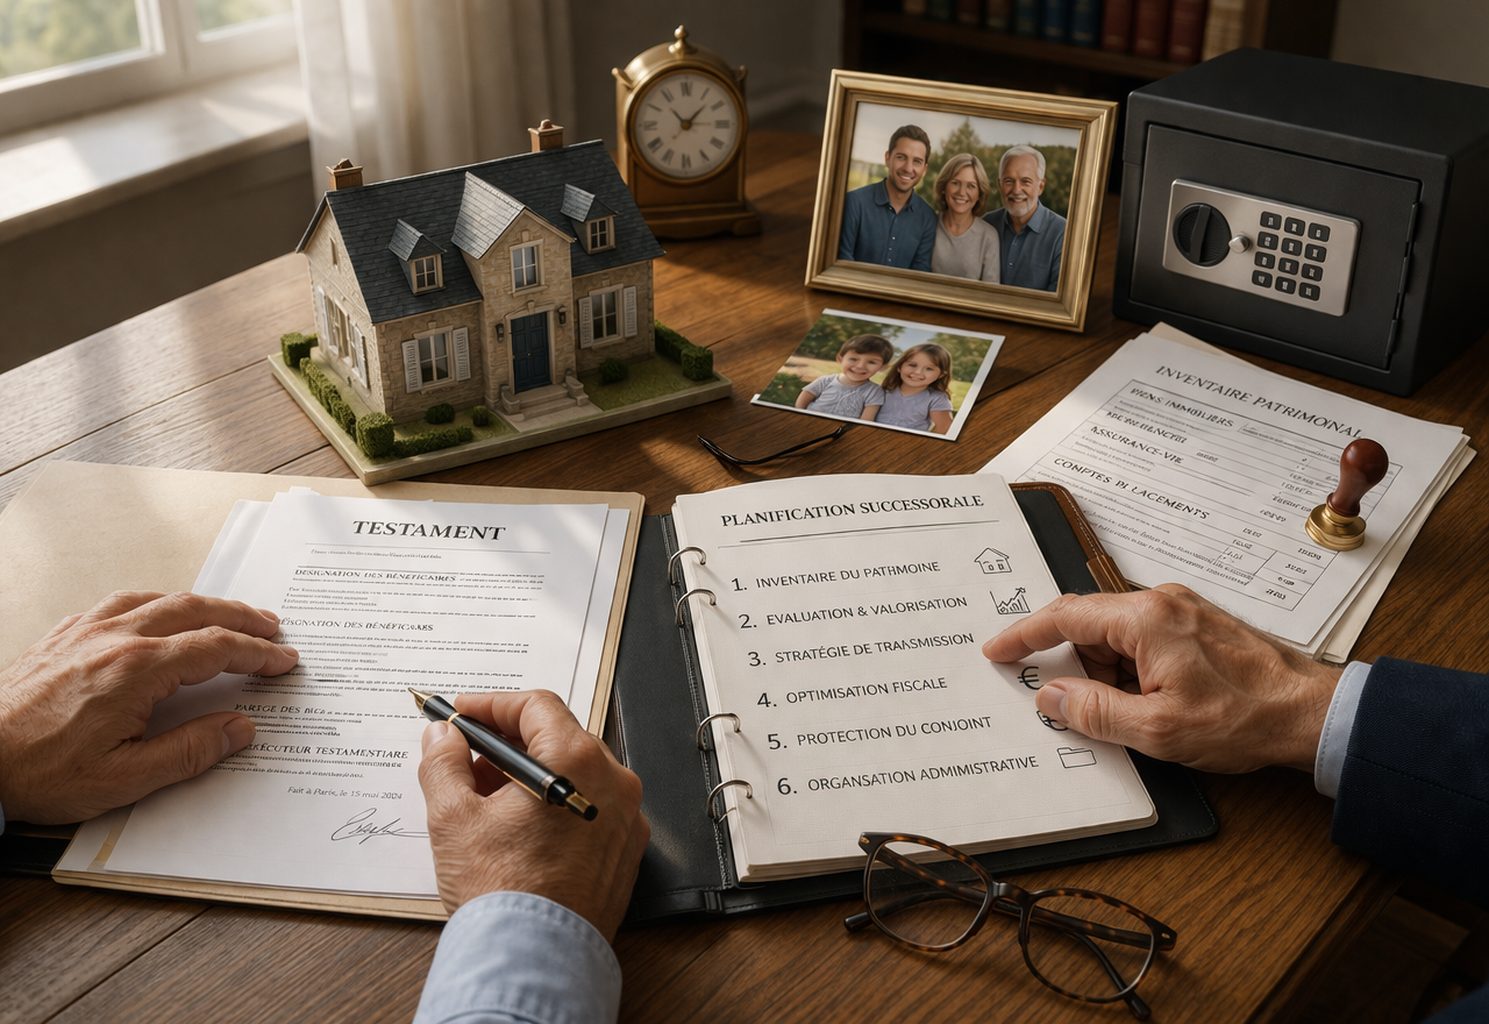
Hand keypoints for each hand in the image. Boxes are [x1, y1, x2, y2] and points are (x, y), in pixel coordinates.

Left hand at [0, 591, 298, 823]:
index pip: (216, 649)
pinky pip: (120, 602)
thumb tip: (239, 729)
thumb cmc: (37, 772)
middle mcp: (114, 638)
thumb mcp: (122, 779)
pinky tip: (159, 611)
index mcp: (137, 670)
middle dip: (241, 617)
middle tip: (273, 627)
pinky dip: (156, 601)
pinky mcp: (62, 636)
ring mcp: (86, 632)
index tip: (284, 660)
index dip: (257, 654)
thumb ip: (189, 751)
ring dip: (202, 603)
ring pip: (159, 598)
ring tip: (228, 614)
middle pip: (195, 610)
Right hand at [418, 690, 648, 939]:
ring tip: (484, 795)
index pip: (536, 706)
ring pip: (574, 775)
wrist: (533, 959)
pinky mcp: (624, 852)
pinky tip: (518, 826)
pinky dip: (555, 805)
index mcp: (578, 761)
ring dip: (530, 774)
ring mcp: (625, 819)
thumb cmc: (500, 891)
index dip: (493, 704)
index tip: (463, 713)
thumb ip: (444, 762)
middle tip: (466, 754)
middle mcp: (614, 783)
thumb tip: (442, 735)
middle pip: (558, 738)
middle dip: (508, 741)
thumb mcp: (453, 817)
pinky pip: (589, 809)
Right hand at [982, 584, 1340, 772]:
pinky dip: (1130, 670)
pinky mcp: (1195, 625)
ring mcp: (1181, 610)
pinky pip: (1142, 640)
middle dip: (1073, 666)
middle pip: (1089, 625)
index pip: (1064, 616)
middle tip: (1073, 707)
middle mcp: (1160, 602)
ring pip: (1115, 635)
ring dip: (1106, 673)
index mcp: (1145, 618)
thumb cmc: (1243, 718)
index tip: (997, 651)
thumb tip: (1049, 697)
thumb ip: (1093, 711)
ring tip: (1132, 716)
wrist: (1311, 713)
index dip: (1023, 635)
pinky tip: (1146, 704)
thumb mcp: (1157, 730)